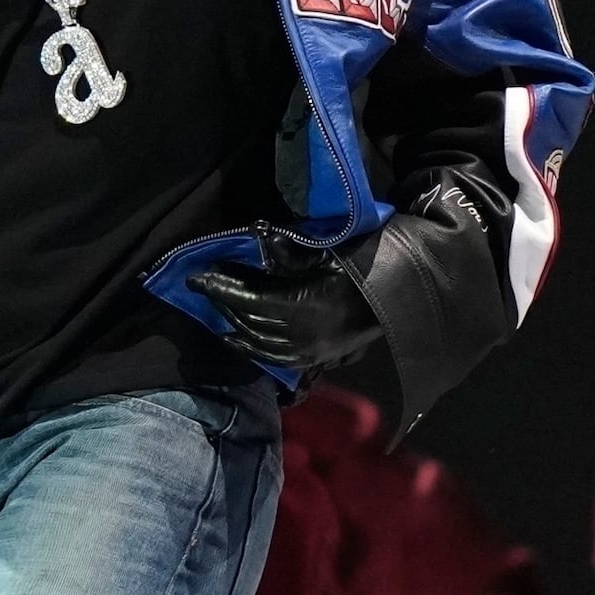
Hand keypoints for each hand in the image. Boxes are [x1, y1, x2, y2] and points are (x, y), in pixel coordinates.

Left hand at [189, 244, 381, 374]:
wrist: (397, 300)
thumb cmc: (363, 268)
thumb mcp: (327, 252)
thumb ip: (290, 251)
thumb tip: (257, 235)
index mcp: (302, 305)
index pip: (248, 297)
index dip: (220, 287)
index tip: (197, 277)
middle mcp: (300, 334)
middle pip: (248, 319)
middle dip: (223, 302)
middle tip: (203, 286)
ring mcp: (307, 351)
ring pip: (256, 341)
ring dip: (232, 324)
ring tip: (214, 308)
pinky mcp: (314, 359)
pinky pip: (272, 358)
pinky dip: (250, 349)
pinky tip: (234, 339)